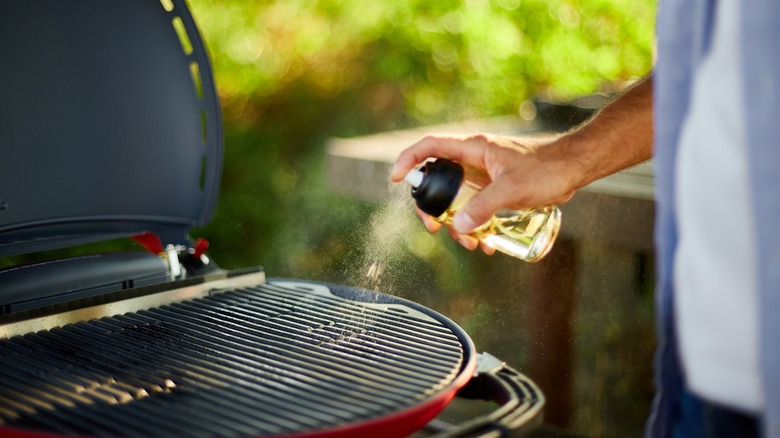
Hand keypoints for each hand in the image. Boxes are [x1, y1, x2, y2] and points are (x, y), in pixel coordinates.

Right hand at [391, 133, 580, 251]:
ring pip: (456, 200)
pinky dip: (476, 226)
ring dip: (457, 223)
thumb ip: (483, 206)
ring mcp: (483, 176)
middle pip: (437, 180)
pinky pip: (475, 208)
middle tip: (433, 227)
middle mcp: (473, 161)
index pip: (429, 147)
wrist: (573, 168)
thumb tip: (458, 226)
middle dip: (432, 207)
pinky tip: (487, 243)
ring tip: (470, 244)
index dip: (408, 160)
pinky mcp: (494, 189)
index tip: (396, 179)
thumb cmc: (546, 168)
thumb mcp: (512, 188)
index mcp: (472, 150)